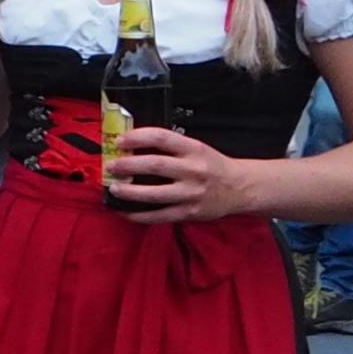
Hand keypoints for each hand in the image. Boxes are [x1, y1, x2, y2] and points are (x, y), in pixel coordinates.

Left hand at [101, 127, 255, 222]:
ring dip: (129, 192)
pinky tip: (123, 211)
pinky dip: (137, 215)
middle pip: (154, 165)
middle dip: (127, 166)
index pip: (162, 137)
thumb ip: (170, 148)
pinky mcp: (189, 213)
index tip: (120, 141)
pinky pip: (158, 216)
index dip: (137, 137)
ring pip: (154, 194)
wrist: (241, 188)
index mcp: (194, 149)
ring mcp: (191, 193)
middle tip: (111, 166)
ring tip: (113, 189)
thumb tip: (131, 147)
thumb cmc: (212, 166)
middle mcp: (193, 170)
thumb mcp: (196, 149)